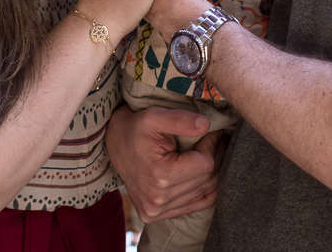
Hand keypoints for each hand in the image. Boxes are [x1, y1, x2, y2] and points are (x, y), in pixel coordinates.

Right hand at [107, 105, 222, 221]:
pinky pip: (196, 205)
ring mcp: (158, 210)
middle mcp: (159, 200)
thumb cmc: (135, 128)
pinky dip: (205, 189)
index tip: (212, 130)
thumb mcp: (154, 116)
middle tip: (216, 137)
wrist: (114, 145)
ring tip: (212, 150)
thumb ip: (180, 120)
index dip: (212, 144)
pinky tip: (205, 172)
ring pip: (204, 192)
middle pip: (207, 179)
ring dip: (212, 170)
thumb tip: (207, 124)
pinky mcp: (158, 214)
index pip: (205, 164)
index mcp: (160, 176)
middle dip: (215, 155)